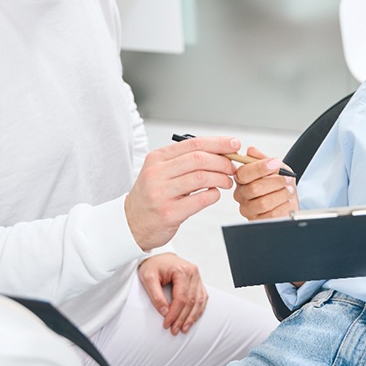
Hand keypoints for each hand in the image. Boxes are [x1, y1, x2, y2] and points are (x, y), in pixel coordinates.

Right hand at [125, 136, 239, 250]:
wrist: (131, 222)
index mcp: (157, 158)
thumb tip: (220, 152)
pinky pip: (200, 199)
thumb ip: (185, 160)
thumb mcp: (160, 171)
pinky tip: (215, 194)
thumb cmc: (151, 195)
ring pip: (201, 177)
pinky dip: (214, 194)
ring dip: (221, 178)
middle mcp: (157, 173)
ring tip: (227, 181)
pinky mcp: (169, 213)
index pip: (193, 144)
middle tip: (233, 167)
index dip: (218, 143)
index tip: (234, 144)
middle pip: (199, 158)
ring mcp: (161, 193)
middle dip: (222, 161)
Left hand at [137, 253, 207, 334]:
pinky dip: (198, 310)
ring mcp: (197, 276)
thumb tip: (165, 312)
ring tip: (184, 328)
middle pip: (191, 301)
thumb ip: (156, 295)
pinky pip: (202, 297)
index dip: (174, 314)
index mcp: (182, 270)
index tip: (167, 324)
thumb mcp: (148, 278)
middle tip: (174, 330)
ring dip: (192, 317)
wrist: (157, 256)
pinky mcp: (198, 280)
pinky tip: (192, 318)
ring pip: (199, 301)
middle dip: (182, 318)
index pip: (181, 298)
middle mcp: (193, 272)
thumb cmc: (153, 265)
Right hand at [233, 146, 297, 219]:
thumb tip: (251, 150)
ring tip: (288, 190)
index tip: (276, 163)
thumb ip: (262, 159)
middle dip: (275, 182)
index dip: (260, 168)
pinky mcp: (258, 221)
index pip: (243, 173)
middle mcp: (241, 195)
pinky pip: (271, 214)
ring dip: (281, 194)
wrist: (288, 200)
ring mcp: (248, 209)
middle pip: (254, 188)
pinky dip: (283, 205)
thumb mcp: (274, 167)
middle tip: (286, 179)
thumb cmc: (278, 184)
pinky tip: (287, 201)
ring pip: (264, 202)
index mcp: (241, 179)